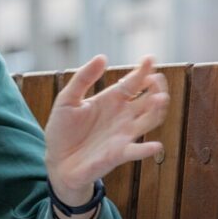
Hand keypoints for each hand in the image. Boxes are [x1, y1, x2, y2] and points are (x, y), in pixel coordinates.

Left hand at [44, 54, 169, 201]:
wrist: (57, 161)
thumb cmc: (62, 130)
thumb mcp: (67, 100)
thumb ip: (83, 78)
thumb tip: (102, 57)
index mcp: (111, 100)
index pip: (133, 83)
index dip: (143, 71)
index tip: (149, 58)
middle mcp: (123, 116)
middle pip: (148, 99)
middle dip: (156, 88)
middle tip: (156, 79)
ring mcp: (124, 135)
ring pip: (149, 121)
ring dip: (157, 111)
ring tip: (160, 99)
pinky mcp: (119, 154)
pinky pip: (137, 151)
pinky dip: (146, 149)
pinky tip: (155, 145)